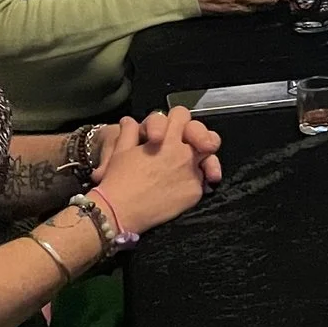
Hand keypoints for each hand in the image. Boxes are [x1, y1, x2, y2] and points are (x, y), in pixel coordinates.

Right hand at [91, 106, 216, 233]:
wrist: (119, 211)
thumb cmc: (118, 180)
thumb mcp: (120, 150)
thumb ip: (130, 132)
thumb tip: (130, 121)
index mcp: (167, 138)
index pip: (182, 115)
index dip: (177, 120)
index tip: (171, 131)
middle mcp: (184, 153)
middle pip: (208, 137)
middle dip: (202, 139)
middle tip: (194, 147)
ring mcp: (192, 172)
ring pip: (209, 160)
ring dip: (202, 162)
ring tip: (190, 170)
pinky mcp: (195, 192)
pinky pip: (202, 182)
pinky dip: (195, 183)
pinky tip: (182, 188)